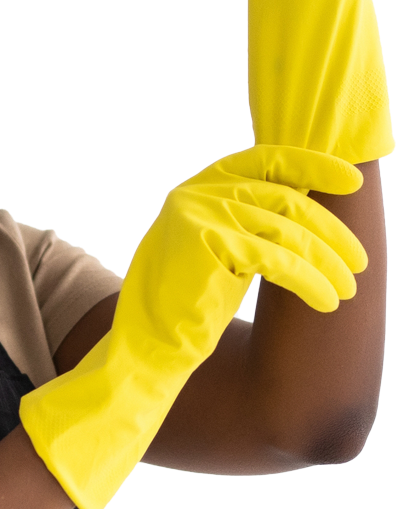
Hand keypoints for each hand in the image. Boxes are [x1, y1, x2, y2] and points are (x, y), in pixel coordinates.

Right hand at [19, 145, 365, 508]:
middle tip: (359, 263)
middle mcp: (197, 192)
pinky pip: (277, 258)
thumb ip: (253, 222)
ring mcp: (199, 212)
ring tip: (347, 288)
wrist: (148, 349)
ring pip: (287, 230)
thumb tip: (311, 209)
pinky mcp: (207, 242)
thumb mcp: (225, 251)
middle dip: (330, 232)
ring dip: (326, 261)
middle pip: (285, 199)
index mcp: (200, 186)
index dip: (315, 166)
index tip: (353, 183)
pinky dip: (309, 280)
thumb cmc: (189, 307)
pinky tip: (327, 299)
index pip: (268, 160)